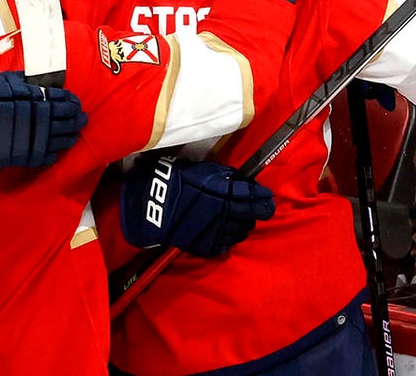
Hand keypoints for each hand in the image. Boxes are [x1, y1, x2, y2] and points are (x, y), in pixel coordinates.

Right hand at [0, 69, 86, 178]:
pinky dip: (53, 153)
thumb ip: (16, 81)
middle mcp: (33, 116)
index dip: (68, 101)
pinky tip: (58, 150)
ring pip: (57, 138)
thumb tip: (29, 80)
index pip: (57, 98)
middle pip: (62, 118)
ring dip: (69, 135)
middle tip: (82, 117)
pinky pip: (43, 156)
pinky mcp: (21, 156)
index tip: (75, 102)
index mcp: (29, 97)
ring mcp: (29, 137)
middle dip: (74, 117)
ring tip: (76, 133)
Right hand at [120, 154, 273, 256]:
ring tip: (240, 219)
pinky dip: (230, 237)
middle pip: (252, 215)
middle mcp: (223, 212)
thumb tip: (236, 178)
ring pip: (243, 230)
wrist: (148, 209)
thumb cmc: (169, 182)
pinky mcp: (208, 245)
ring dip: (244, 224)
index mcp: (220, 190)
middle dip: (259, 210)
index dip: (262, 196)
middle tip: (260, 207)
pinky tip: (226, 231)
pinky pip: (228, 243)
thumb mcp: (194, 169)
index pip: (251, 195)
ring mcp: (216, 231)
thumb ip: (218, 174)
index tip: (267, 196)